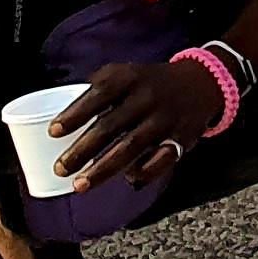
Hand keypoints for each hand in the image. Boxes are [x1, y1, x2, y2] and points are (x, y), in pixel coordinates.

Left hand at [54, 58, 217, 186]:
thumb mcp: (127, 73)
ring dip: (103, 168)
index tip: (53, 132)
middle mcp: (148, 96)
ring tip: (79, 185)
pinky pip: (161, 159)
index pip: (99, 93)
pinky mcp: (182, 136)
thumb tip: (62, 118)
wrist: (203, 81)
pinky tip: (129, 180)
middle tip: (60, 169)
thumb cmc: (151, 82)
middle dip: (82, 150)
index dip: (75, 113)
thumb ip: (98, 91)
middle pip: (111, 125)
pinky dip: (144, 171)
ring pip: (131, 146)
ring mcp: (165, 117)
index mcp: (131, 77)